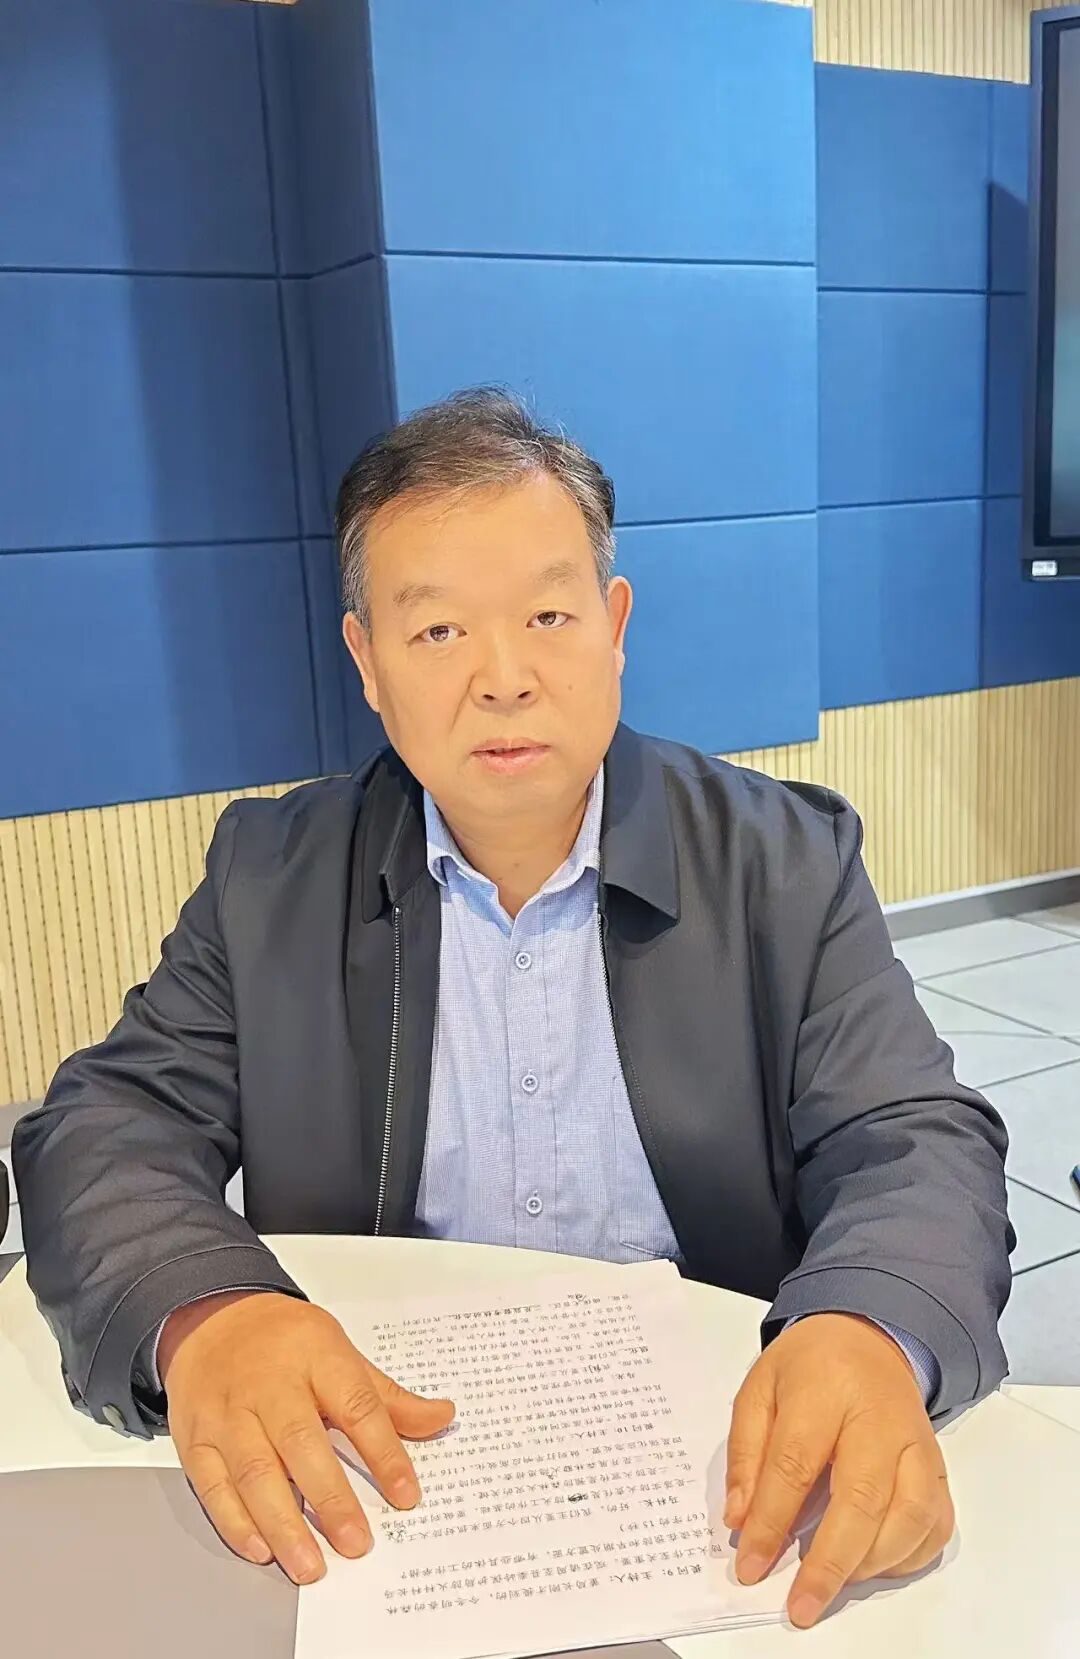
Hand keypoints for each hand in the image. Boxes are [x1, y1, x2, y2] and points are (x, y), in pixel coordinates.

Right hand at [160, 1290, 454, 1583]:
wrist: (212, 1319)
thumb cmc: (284, 1342)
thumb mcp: (340, 1353)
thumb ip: (386, 1396)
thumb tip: (441, 1418)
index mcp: (316, 1358)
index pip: (357, 1406)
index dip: (384, 1452)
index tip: (406, 1496)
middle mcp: (270, 1386)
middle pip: (301, 1444)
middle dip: (330, 1498)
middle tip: (357, 1543)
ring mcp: (228, 1414)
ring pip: (254, 1471)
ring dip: (283, 1523)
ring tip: (310, 1565)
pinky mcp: (195, 1438)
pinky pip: (212, 1485)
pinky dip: (235, 1521)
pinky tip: (261, 1549)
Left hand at [724, 1313, 953, 1629]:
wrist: (867, 1337)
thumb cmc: (808, 1367)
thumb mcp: (759, 1389)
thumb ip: (746, 1453)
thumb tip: (740, 1520)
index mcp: (825, 1390)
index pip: (796, 1464)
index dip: (772, 1522)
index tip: (750, 1566)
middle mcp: (880, 1418)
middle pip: (862, 1498)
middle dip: (829, 1562)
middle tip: (800, 1604)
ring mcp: (917, 1444)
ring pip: (909, 1515)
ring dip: (870, 1562)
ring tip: (833, 1581)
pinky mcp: (938, 1467)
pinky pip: (935, 1523)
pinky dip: (908, 1556)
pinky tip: (872, 1564)